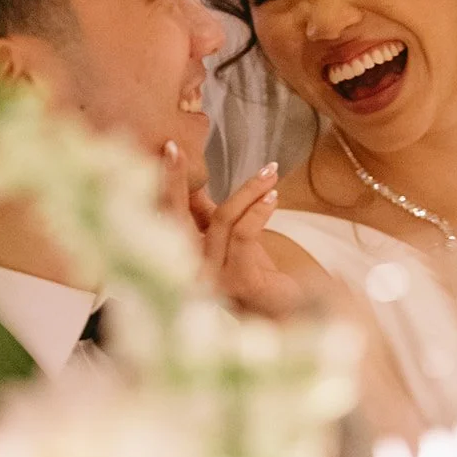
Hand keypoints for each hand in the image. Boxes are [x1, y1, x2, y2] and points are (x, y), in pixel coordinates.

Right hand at [160, 146, 303, 318]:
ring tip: (270, 172)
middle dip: (177, 179)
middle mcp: (191, 271)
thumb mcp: (228, 237)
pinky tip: (272, 196)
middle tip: (180, 146)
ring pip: (222, 218)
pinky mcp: (240, 281)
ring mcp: (213, 279)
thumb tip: (192, 183)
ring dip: (248, 189)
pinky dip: (258, 209)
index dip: (167, 182)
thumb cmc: (255, 272)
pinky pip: (243, 233)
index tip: (169, 147)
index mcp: (185, 257)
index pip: (168, 215)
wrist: (289, 310)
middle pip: (177, 216)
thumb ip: (208, 215)